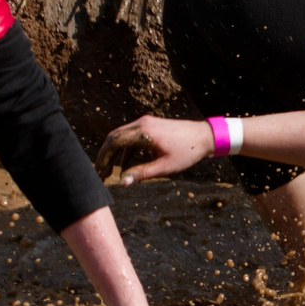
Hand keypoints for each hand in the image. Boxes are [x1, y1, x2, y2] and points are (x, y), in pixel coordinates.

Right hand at [99, 115, 215, 182]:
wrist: (205, 136)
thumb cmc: (186, 153)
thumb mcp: (164, 167)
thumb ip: (141, 174)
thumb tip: (122, 182)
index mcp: (143, 132)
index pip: (114, 141)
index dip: (103, 157)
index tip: (100, 172)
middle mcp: (142, 123)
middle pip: (114, 137)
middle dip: (105, 155)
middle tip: (100, 173)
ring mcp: (146, 123)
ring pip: (122, 136)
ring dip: (114, 153)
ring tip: (110, 171)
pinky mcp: (150, 125)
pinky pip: (131, 137)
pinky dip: (125, 150)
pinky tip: (126, 165)